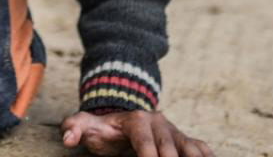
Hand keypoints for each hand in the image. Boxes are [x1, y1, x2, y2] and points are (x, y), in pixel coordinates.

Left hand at [60, 110, 213, 156]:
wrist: (120, 118)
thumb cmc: (102, 128)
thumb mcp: (85, 125)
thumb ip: (73, 129)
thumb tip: (66, 139)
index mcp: (137, 120)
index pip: (145, 142)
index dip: (149, 156)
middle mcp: (159, 123)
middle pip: (169, 148)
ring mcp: (173, 131)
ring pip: (189, 147)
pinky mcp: (183, 139)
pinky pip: (200, 147)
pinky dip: (206, 156)